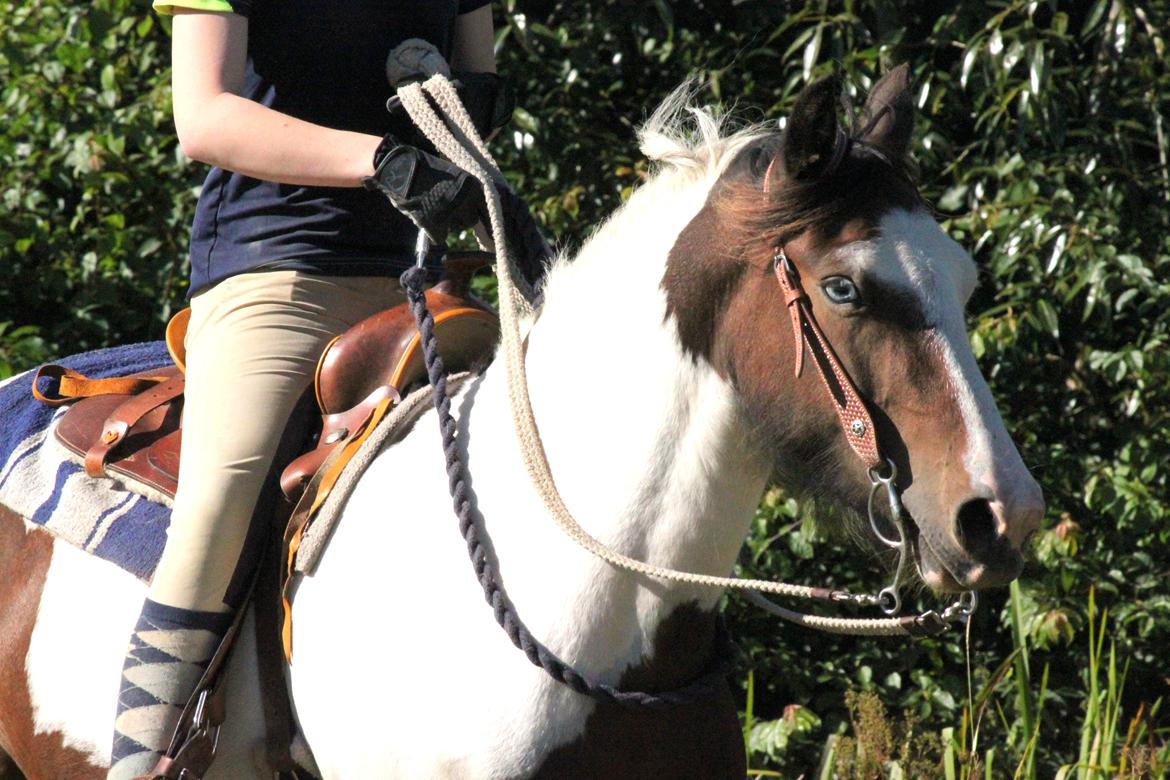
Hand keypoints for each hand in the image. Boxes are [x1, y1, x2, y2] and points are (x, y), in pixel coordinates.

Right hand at [363, 137, 484, 242]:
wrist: (400, 167)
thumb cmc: (426, 170)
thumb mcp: (454, 176)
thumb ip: (466, 192)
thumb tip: (476, 210)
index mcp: (474, 187)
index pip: (488, 210)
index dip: (483, 218)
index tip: (484, 226)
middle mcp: (467, 202)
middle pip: (471, 220)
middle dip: (461, 217)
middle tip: (446, 208)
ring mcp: (451, 215)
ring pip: (454, 228)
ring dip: (446, 223)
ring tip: (431, 207)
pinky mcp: (436, 226)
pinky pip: (439, 237)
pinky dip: (433, 231)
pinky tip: (424, 216)